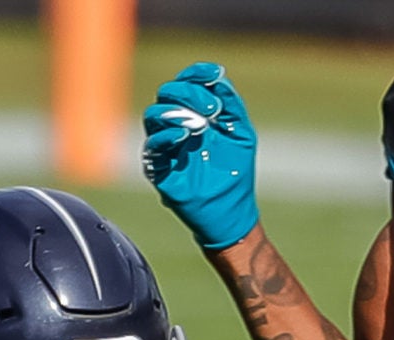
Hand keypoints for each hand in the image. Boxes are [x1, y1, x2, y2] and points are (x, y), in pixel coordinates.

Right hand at [142, 62, 259, 253]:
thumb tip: (218, 77)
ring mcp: (166, 147)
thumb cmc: (235, 173)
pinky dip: (165, 137)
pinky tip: (183, 136)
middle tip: (212, 109)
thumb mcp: (241, 133)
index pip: (187, 83)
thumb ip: (231, 104)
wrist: (230, 212)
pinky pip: (152, 147)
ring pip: (154, 116)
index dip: (196, 74)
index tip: (214, 75)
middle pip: (168, 94)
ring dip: (175, 112)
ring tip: (198, 125)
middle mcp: (177, 126)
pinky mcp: (158, 169)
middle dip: (189, 93)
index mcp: (196, 114)